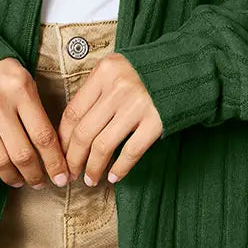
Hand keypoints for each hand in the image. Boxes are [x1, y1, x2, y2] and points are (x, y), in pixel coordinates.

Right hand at [0, 58, 70, 188]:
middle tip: (39, 183)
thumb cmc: (0, 72)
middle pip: (22, 153)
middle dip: (35, 175)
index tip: (61, 178)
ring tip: (18, 181)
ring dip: (12, 177)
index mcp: (21, 89)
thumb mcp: (25, 81)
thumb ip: (36, 111)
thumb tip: (53, 152)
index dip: (55, 162)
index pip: (43, 136)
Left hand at [56, 53, 162, 184]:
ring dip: (93, 168)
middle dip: (73, 158)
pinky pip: (130, 151)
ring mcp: (138, 105)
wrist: (187, 68)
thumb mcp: (117, 69)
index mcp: (105, 72)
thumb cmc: (146, 72)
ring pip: (103, 145)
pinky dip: (119, 168)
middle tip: (70, 173)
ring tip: (89, 179)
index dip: (63, 138)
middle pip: (85, 131)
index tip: (60, 154)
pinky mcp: (156, 121)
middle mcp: (119, 88)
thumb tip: (71, 130)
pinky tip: (113, 177)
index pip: (73, 111)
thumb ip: (96, 91)